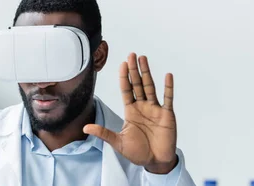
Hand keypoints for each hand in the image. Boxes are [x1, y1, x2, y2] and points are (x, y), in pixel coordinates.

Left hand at [83, 53, 177, 173]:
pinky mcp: (167, 115)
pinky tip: (167, 75)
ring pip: (151, 87)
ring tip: (144, 58)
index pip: (126, 90)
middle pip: (138, 84)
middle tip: (132, 55)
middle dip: (134, 70)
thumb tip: (85, 128)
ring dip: (147, 73)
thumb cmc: (137, 152)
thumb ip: (104, 133)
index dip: (124, 78)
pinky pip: (167, 98)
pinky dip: (168, 87)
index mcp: (130, 111)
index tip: (122, 64)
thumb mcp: (118, 142)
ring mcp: (155, 109)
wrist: (155, 161)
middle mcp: (142, 107)